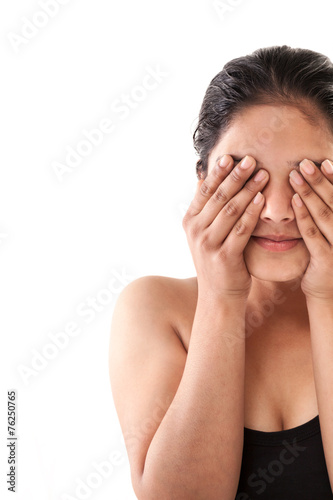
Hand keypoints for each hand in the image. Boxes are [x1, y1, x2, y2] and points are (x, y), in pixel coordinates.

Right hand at [182, 154, 268, 300]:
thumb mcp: (202, 233)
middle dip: (236, 176)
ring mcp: (208, 244)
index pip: (204, 191)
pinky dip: (252, 213)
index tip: (232, 157)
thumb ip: (203, 208)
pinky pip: (241, 229)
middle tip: (251, 160)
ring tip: (263, 175)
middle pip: (219, 197)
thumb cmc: (215, 260)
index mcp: (189, 221)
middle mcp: (196, 231)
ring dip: (248, 190)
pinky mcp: (225, 256)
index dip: (218, 173)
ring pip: (231, 210)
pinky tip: (262, 200)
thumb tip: (200, 178)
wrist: (218, 295)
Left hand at [289, 158, 332, 299]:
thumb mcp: (332, 236)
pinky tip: (294, 201)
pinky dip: (303, 216)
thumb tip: (320, 189)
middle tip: (304, 163)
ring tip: (295, 176)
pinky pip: (312, 234)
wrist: (328, 294)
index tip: (324, 161)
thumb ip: (328, 214)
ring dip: (310, 193)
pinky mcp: (326, 260)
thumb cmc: (327, 259)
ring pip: (324, 215)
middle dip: (320, 181)